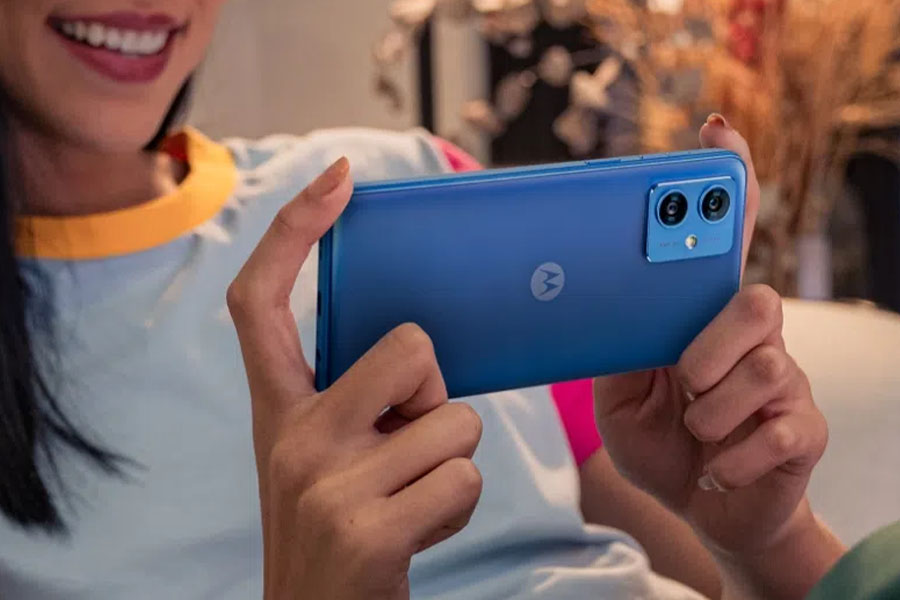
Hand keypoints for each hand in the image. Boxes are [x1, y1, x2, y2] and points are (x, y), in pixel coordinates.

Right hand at [228, 158, 482, 599]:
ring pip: (455, 421)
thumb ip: (355, 396)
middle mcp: (291, 436)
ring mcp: (325, 483)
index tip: (336, 179)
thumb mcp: (325, 453)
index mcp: (278, 409)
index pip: (261, 301)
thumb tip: (422, 349)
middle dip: (434, 391)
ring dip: (450, 460)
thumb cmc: (340, 525)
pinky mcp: (367, 528)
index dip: (294, 231)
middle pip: (411, 347)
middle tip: (406, 440)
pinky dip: (458, 507)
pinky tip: (418, 529)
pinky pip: (464, 479)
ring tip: (408, 497)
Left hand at [593, 118, 827, 557]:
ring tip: (695, 431)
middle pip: (757, 301)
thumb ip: (619, 349)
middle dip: (709, 348)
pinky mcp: (803, 430)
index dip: (730, 186)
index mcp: (706, 320)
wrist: (701, 508)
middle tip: (683, 378)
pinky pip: (771, 431)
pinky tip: (717, 465)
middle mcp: (755, 339)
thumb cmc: (661, 440)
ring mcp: (786, 383)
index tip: (717, 129)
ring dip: (708, 411)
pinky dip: (729, 457)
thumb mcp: (618, 395)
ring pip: (760, 368)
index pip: (729, 241)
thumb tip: (603, 305)